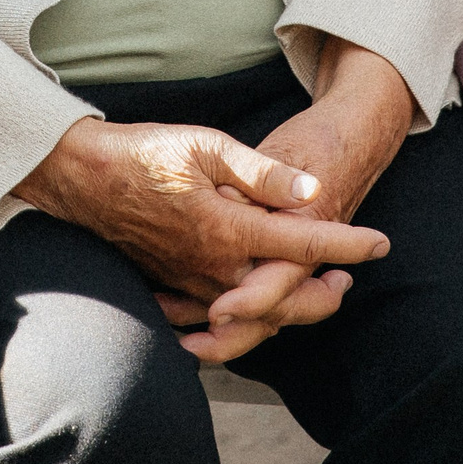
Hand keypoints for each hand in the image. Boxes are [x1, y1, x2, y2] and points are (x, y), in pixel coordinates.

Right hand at [155, 42, 416, 360]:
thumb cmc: (143, 152)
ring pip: (256, 315)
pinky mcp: (174, 287)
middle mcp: (212, 267)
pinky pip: (222, 317)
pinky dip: (252, 316)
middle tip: (350, 278)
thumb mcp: (205, 145)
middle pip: (285, 301)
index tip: (380, 243)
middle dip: (324, 296)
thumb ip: (262, 173)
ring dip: (292, 307)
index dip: (348, 245)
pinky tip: (262, 303)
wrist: (82, 178)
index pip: (302, 245)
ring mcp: (192, 283)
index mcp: (227, 229)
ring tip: (319, 288)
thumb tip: (312, 191)